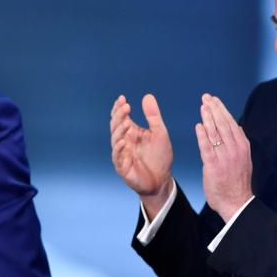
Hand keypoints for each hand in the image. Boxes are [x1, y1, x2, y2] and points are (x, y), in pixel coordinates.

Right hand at [110, 94, 174, 216]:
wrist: (162, 180)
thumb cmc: (159, 156)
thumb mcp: (160, 133)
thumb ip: (153, 116)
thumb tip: (147, 95)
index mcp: (131, 132)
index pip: (121, 117)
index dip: (119, 108)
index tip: (122, 98)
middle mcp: (124, 141)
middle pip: (116, 126)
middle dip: (119, 116)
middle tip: (125, 106)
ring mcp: (122, 154)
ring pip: (115, 139)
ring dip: (119, 130)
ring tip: (126, 122)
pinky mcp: (123, 167)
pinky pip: (117, 157)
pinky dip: (118, 149)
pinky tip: (123, 141)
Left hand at [195, 93, 252, 221]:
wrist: (237, 202)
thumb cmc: (237, 182)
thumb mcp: (243, 159)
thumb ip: (239, 144)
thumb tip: (238, 128)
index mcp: (242, 146)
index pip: (231, 123)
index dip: (222, 110)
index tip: (214, 100)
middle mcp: (235, 149)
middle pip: (224, 124)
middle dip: (214, 109)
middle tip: (206, 97)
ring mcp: (225, 157)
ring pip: (216, 133)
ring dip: (208, 118)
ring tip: (202, 106)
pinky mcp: (214, 166)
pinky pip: (207, 148)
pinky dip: (203, 136)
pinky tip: (198, 126)